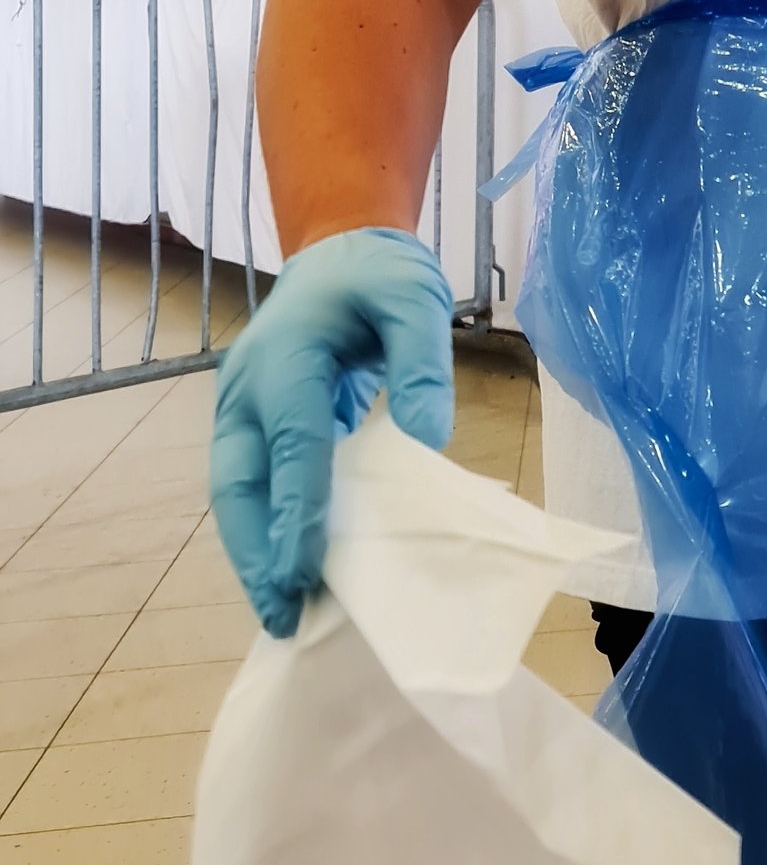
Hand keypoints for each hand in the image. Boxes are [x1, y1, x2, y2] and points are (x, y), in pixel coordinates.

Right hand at [211, 228, 454, 637]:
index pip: (291, 448)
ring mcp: (246, 409)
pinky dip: (270, 527)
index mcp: (285, 361)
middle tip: (282, 614)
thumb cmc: (379, 275)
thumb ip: (423, 363)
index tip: (301, 575)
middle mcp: (249, 391)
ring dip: (255, 550)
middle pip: (240, 485)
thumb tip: (430, 438)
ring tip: (284, 610)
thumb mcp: (415, 302)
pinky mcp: (260, 423)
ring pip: (239, 492)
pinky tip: (295, 568)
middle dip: (255, 552)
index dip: (295, 514)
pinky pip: (259, 483)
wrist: (341, 250)